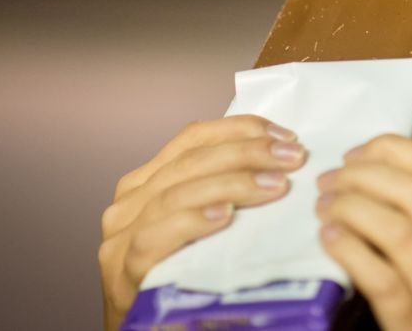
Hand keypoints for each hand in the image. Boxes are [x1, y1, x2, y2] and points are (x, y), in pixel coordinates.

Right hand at [98, 115, 307, 330]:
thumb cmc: (189, 281)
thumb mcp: (206, 226)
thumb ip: (224, 191)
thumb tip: (282, 160)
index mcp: (146, 183)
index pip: (193, 138)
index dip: (239, 129)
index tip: (285, 135)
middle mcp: (127, 205)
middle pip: (190, 162)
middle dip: (247, 154)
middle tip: (292, 159)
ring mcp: (119, 241)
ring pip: (175, 195)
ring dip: (232, 184)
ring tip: (275, 185)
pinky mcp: (121, 277)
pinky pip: (154, 240)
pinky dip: (192, 223)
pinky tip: (225, 217)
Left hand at [314, 134, 411, 330]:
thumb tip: (387, 177)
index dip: (395, 151)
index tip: (358, 152)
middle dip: (365, 175)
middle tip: (331, 179)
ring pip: (397, 230)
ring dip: (351, 207)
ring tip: (324, 206)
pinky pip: (381, 279)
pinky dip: (350, 250)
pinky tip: (329, 239)